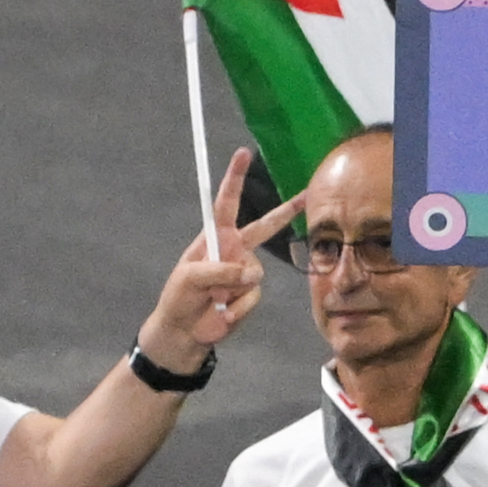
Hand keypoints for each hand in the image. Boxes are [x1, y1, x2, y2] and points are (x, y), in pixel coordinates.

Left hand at [139, 148, 293, 368]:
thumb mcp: (191, 278)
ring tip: (212, 299)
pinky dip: (236, 307)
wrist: (183, 332)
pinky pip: (253, 295)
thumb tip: (251, 275)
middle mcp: (235, 249)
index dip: (235, 179)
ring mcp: (245, 271)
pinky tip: (222, 312)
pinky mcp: (250, 293)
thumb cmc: (179, 298)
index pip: (227, 203)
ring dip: (231, 289)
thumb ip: (221, 271)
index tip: (242, 154)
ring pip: (253, 274)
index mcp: (216, 237)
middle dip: (287, 210)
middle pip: (266, 226)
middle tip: (308, 193)